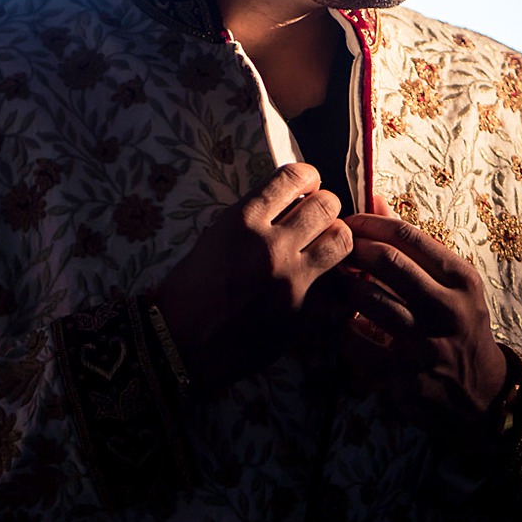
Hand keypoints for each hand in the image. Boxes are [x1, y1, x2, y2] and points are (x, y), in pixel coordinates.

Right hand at [149, 162, 354, 392]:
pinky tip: (321, 286)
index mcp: (243, 221)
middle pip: (326, 205)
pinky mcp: (305, 315)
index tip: (306, 186)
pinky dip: (334, 283)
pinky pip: (338, 287)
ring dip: (333, 239)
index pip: (294, 177)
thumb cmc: (189, 289)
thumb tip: (290, 204)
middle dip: (323, 207)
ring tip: (321, 248)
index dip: (306, 178)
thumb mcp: (214, 237)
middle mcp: (272, 246)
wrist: (180, 343)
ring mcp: (292, 282)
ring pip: (341, 240)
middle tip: (314, 219)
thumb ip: (254, 218)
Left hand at [324, 198, 507, 435]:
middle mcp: (447, 308)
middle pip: (386, 261)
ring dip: (344, 288)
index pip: (407, 235)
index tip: (349, 222)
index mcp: (461, 279)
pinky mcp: (405, 374)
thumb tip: (375, 200)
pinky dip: (343, 330)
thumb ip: (413, 245)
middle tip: (337, 249)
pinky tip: (344, 324)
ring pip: (368, 299)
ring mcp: (426, 342)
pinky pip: (356, 342)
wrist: (481, 392)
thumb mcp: (451, 283)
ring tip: (338, 284)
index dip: (369, 224)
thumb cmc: (458, 325)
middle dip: (353, 249)